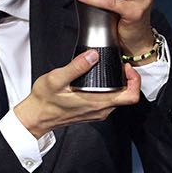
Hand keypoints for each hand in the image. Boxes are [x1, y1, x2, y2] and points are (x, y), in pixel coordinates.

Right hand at [13, 50, 140, 137]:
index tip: (125, 67)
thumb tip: (92, 55)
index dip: (134, 80)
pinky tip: (99, 80)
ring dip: (118, 84)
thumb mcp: (57, 79)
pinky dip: (110, 89)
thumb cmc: (45, 100)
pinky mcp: (93, 112)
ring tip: (109, 69)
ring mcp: (98, 112)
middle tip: (118, 64)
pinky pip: (109, 101)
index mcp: (97, 102)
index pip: (131, 96)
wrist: (36, 116)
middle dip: (127, 78)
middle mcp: (101, 110)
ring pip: (118, 98)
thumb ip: (76, 66)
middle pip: (127, 95)